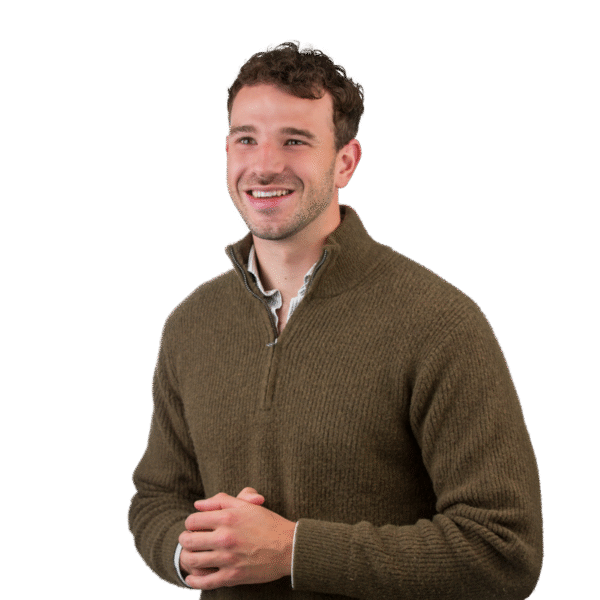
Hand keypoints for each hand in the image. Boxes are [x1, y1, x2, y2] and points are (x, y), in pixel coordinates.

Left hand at [179, 488, 295, 590]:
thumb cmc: (268, 523)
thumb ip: (221, 500)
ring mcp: (228, 558)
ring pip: (193, 560)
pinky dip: (194, 580)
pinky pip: (205, 582)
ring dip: (187, 558)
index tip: (194, 526)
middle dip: (185, 540)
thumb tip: (198, 505)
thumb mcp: (246, 505)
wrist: (289, 547)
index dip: (190, 523)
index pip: (193, 520)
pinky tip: (192, 577)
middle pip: (189, 540)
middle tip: (187, 540)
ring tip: (189, 556)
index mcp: (228, 517)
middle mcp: (225, 536)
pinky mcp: (232, 576)